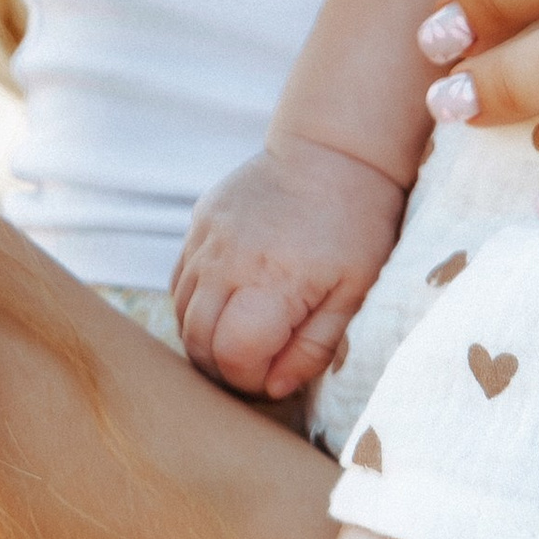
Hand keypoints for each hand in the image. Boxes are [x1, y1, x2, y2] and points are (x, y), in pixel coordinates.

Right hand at [171, 136, 407, 400]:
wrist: (335, 149)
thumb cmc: (357, 224)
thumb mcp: (356, 292)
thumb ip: (315, 347)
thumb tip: (275, 388)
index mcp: (272, 278)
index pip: (232, 355)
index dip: (251, 379)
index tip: (277, 373)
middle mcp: (228, 258)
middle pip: (198, 342)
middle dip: (224, 368)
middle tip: (260, 363)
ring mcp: (207, 237)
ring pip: (182, 314)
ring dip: (207, 339)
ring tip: (246, 336)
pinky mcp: (199, 220)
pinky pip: (180, 281)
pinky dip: (197, 305)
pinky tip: (230, 305)